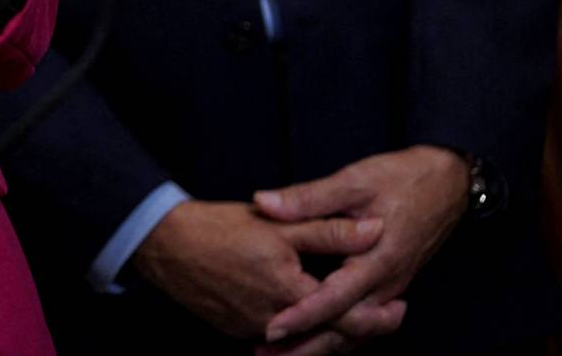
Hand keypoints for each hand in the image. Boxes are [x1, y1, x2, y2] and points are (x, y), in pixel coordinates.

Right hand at [132, 200, 388, 340]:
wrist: (161, 241)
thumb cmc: (217, 227)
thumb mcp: (278, 223)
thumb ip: (328, 229)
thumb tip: (374, 230)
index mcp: (289, 292)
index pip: (346, 316)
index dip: (378, 317)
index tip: (400, 309)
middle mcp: (272, 320)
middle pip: (326, 336)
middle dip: (357, 330)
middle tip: (386, 316)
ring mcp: (250, 328)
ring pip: (299, 338)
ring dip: (325, 331)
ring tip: (349, 317)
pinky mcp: (231, 327)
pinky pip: (273, 335)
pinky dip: (293, 330)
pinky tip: (300, 313)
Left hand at [250, 145, 466, 348]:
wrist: (448, 182)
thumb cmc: (402, 178)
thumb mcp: (354, 180)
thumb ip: (308, 198)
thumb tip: (264, 203)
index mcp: (377, 260)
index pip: (336, 299)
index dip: (303, 316)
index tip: (272, 328)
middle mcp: (386, 283)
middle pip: (346, 328)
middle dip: (308, 345)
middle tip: (267, 354)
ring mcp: (390, 287)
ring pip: (355, 329)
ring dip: (321, 344)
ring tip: (281, 354)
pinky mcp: (390, 284)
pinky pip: (364, 319)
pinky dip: (339, 332)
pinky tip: (314, 337)